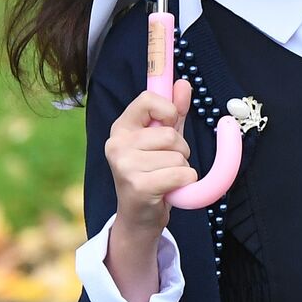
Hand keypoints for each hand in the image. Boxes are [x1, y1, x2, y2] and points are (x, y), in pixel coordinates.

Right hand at [104, 78, 197, 238]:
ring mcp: (124, 166)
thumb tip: (183, 84)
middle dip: (180, 150)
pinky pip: (181, 174)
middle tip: (167, 164)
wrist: (140, 217)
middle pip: (170, 135)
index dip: (168, 110)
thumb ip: (174, 112)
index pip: (147, 99)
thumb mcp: (164, 139)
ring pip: (178, 156)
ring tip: (165, 178)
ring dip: (182, 169)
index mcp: (121, 128)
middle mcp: (117, 144)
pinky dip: (185, 183)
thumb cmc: (153, 172)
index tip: (170, 124)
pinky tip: (169, 190)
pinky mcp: (138, 186)